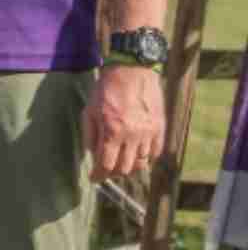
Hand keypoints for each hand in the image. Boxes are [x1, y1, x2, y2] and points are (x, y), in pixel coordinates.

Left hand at [83, 64, 165, 181]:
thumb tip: (93, 155)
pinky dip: (146, 158)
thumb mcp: (89, 112)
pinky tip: (136, 154)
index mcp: (112, 132)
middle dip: (113, 172)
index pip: (106, 165)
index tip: (94, 178)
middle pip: (124, 168)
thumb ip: (90, 136)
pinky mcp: (160, 127)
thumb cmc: (106, 90)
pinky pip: (155, 152)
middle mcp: (133, 135)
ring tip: (120, 161)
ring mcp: (149, 132)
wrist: (132, 71)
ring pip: (141, 163)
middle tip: (106, 169)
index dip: (99, 175)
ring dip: (129, 166)